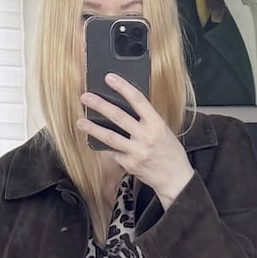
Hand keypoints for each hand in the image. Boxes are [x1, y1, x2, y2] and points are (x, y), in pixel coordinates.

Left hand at [78, 75, 193, 206]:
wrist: (176, 179)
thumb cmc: (170, 152)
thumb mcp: (163, 131)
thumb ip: (147, 120)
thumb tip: (126, 107)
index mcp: (157, 124)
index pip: (138, 100)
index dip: (123, 87)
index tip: (109, 78)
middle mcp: (146, 137)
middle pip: (119, 117)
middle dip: (100, 105)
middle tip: (86, 97)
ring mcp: (137, 152)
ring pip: (110, 137)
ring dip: (93, 129)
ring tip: (80, 122)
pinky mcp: (130, 165)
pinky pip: (113, 153)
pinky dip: (104, 146)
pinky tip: (95, 141)